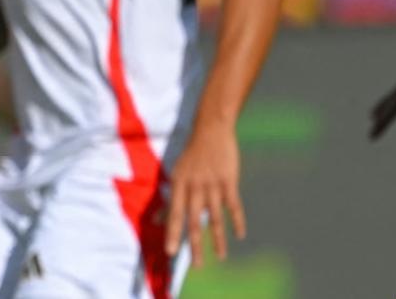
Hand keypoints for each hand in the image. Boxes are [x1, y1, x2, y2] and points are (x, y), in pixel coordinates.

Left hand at [165, 122, 244, 260]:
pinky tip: (239, 235)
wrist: (211, 130)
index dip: (172, 234)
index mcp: (179, 184)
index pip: (174, 214)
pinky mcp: (229, 181)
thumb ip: (170, 198)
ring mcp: (212, 184)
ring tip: (220, 257)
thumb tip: (156, 219)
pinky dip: (237, 221)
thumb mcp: (176, 173)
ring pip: (215, 218)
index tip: (170, 253)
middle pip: (194, 221)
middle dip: (194, 245)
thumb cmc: (191, 155)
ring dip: (217, 239)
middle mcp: (194, 186)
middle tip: (197, 266)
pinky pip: (234, 206)